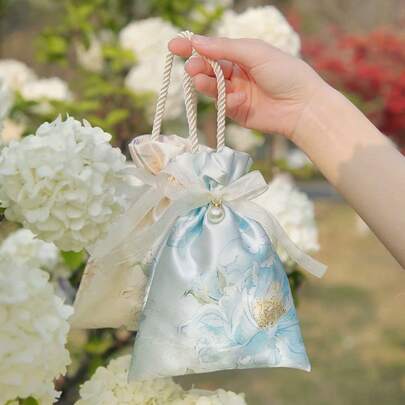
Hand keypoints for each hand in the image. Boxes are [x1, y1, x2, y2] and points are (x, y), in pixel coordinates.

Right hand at [169, 35, 327, 140]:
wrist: (302, 105)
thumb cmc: (284, 73)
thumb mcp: (254, 53)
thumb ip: (225, 48)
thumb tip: (197, 42)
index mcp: (242, 54)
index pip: (212, 49)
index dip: (193, 47)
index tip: (174, 46)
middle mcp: (236, 73)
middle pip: (208, 68)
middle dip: (197, 67)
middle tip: (190, 68)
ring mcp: (236, 93)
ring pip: (212, 87)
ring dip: (204, 83)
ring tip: (199, 80)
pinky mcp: (237, 111)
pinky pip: (223, 104)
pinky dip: (224, 100)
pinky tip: (234, 98)